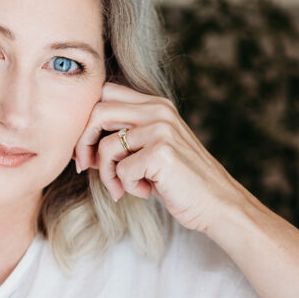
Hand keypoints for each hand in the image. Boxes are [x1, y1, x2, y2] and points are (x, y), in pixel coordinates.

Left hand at [73, 82, 245, 234]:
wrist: (216, 203)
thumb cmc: (177, 181)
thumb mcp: (151, 149)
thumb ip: (126, 136)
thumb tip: (82, 142)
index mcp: (155, 105)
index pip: (105, 94)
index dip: (87, 121)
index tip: (87, 150)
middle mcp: (158, 111)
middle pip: (97, 111)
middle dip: (84, 143)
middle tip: (86, 166)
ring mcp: (161, 129)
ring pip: (106, 146)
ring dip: (107, 175)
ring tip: (122, 188)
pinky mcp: (162, 152)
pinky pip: (121, 170)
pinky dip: (127, 187)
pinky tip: (146, 191)